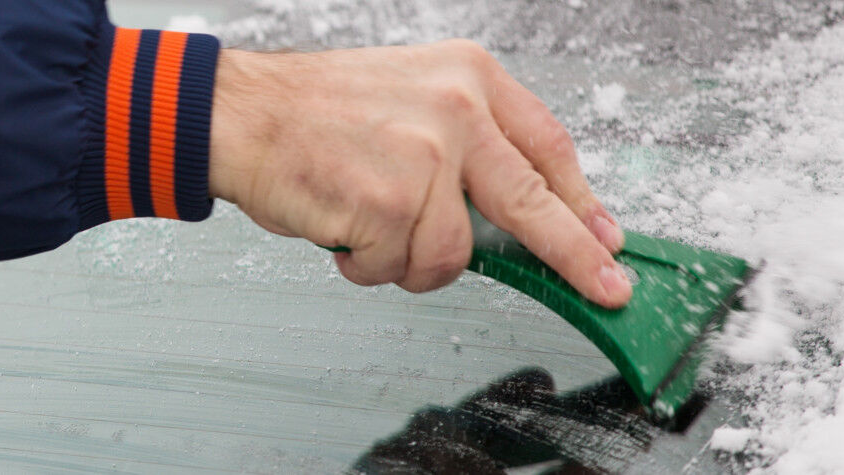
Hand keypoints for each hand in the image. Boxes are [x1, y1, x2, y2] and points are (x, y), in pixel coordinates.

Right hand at [207, 40, 631, 306]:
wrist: (240, 113)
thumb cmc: (310, 111)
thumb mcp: (409, 94)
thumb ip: (465, 143)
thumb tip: (512, 215)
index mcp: (469, 78)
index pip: (548, 146)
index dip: (579, 200)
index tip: (603, 234)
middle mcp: (457, 112)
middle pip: (535, 205)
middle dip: (573, 257)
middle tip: (603, 286)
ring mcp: (426, 160)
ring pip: (450, 256)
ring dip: (404, 260)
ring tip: (365, 226)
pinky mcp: (389, 205)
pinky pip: (394, 268)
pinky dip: (363, 263)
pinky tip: (340, 226)